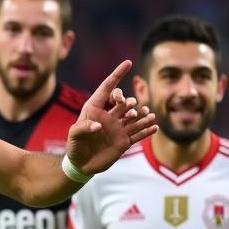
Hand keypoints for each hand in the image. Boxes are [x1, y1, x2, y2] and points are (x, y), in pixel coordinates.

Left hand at [65, 60, 156, 175]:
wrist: (81, 165)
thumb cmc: (74, 148)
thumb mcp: (73, 137)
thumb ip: (83, 129)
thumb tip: (99, 126)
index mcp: (95, 110)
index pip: (107, 88)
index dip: (117, 75)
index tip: (127, 63)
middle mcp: (109, 116)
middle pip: (123, 103)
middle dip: (128, 103)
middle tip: (130, 107)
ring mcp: (118, 128)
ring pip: (134, 119)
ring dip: (143, 116)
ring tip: (150, 115)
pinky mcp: (124, 141)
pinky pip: (138, 134)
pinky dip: (147, 131)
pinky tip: (155, 127)